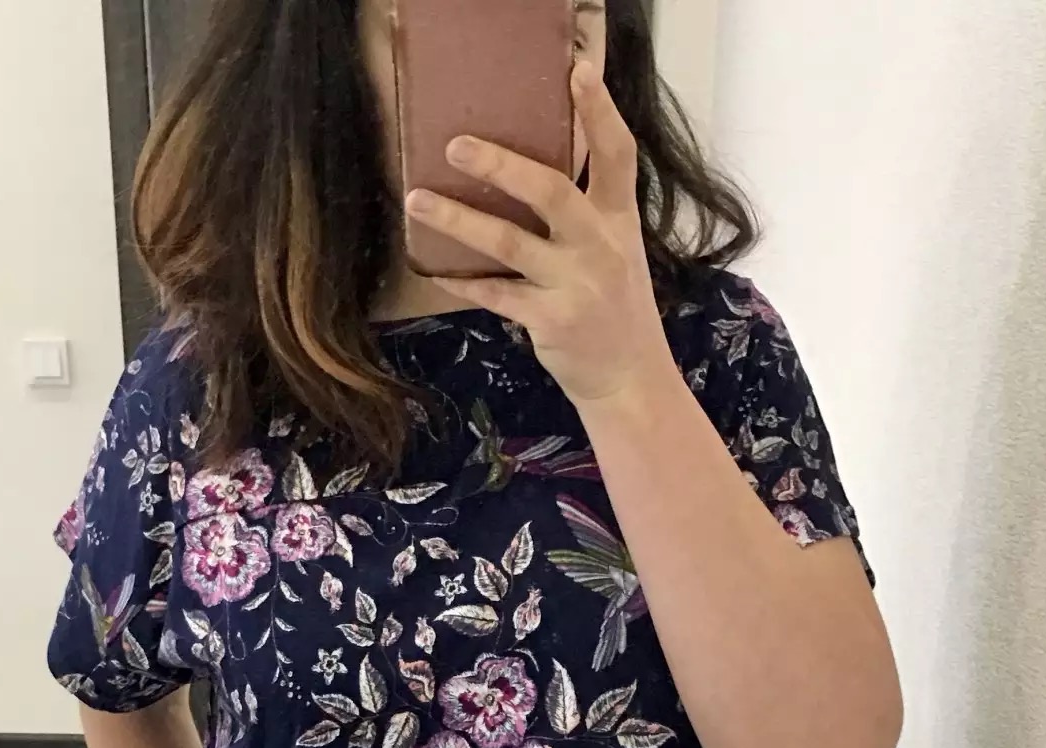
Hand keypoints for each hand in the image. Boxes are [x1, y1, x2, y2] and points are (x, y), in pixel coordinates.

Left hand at [406, 64, 675, 408]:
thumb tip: (527, 167)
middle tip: (456, 145)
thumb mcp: (616, 250)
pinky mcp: (552, 322)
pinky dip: (464, 282)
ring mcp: (576, 285)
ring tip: (417, 199)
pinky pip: (497, 295)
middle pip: (551, 192)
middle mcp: (600, 247)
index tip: (579, 71)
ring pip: (510, 243)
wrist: (629, 378)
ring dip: (459, 219)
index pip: (618, 155)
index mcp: (619, 220)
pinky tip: (435, 270)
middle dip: (502, 165)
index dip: (600, 112)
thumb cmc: (614, 306)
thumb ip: (587, 211)